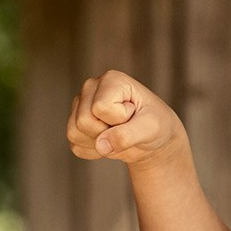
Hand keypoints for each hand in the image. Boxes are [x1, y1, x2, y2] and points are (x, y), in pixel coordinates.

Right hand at [67, 71, 184, 167]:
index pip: (100, 108)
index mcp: (111, 80)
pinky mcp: (74, 123)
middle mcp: (91, 88)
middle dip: (107, 132)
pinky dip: (93, 151)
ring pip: (74, 132)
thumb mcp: (151, 128)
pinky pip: (74, 145)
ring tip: (116, 132)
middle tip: (125, 125)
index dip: (119, 119)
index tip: (133, 114)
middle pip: (83, 121)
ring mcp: (80, 104)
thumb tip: (100, 145)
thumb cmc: (156, 126)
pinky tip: (108, 141)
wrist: (152, 140)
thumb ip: (127, 135)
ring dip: (98, 143)